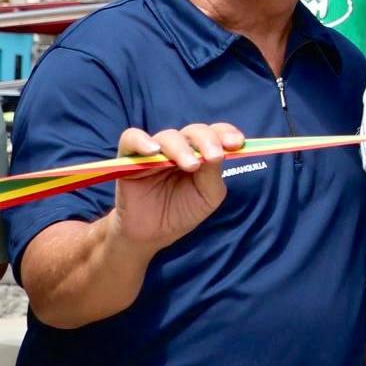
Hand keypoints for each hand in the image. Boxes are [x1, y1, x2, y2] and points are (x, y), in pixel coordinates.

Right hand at [113, 123, 244, 251]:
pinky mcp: (129, 157)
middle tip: (213, 157)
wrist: (152, 234)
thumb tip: (216, 154)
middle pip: (194, 131)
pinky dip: (142, 141)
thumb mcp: (207, 196)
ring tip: (189, 165)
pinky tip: (153, 151)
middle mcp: (179, 148)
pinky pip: (131, 138)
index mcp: (200, 153)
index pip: (215, 134)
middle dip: (207, 140)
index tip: (237, 143)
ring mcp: (154, 151)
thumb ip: (213, 174)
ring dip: (181, 148)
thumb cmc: (182, 212)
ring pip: (168, 136)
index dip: (226, 133)